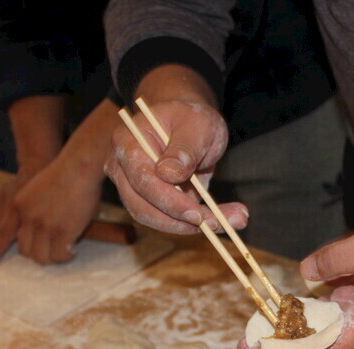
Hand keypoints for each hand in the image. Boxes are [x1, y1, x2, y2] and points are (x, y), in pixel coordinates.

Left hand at [12, 154, 103, 263]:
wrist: (79, 166)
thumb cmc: (67, 173)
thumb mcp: (40, 192)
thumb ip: (38, 210)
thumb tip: (45, 228)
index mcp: (19, 207)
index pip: (16, 236)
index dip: (31, 243)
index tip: (44, 242)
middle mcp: (27, 218)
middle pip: (26, 251)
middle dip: (41, 253)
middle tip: (55, 249)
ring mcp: (44, 226)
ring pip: (42, 257)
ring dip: (54, 257)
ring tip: (65, 250)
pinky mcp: (63, 231)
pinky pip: (61, 255)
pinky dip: (67, 256)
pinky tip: (74, 248)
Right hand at [105, 98, 245, 234]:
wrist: (189, 123)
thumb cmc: (191, 117)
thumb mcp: (196, 124)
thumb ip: (184, 148)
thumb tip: (168, 175)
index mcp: (128, 142)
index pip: (143, 180)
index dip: (169, 201)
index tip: (197, 215)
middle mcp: (123, 168)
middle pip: (143, 207)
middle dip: (182, 221)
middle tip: (218, 224)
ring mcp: (133, 187)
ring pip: (156, 219)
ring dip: (191, 227)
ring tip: (230, 221)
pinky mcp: (150, 202)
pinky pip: (169, 219)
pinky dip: (195, 223)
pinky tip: (221, 219)